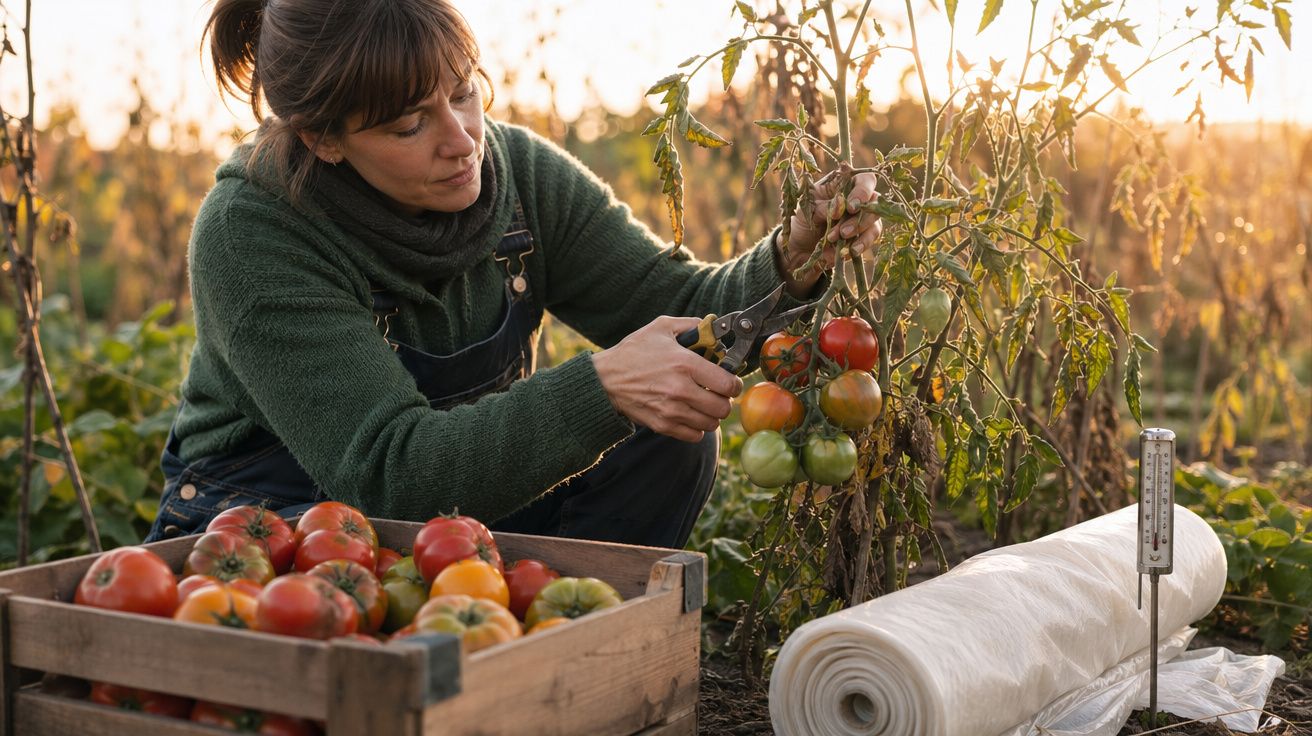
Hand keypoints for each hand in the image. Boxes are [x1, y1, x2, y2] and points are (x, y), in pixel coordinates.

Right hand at [592, 316, 743, 442]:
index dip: (734, 384)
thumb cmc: (633, 352)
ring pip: (711, 423)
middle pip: (723, 408)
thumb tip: (713, 328)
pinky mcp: (663, 425)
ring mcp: (672, 411)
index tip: (730, 381)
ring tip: (702, 404)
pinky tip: (689, 414)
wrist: (604, 379)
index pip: (729, 384)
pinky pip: (694, 435)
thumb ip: (691, 325)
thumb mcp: (661, 327)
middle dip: (724, 400)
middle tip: (716, 393)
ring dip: (711, 414)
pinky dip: (697, 427)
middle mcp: (681, 390)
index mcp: (685, 364)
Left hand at [775, 166, 882, 297]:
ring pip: (874, 223)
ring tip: (839, 242)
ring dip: (859, 234)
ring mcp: (863, 218)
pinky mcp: (863, 236)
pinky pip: (869, 239)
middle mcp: (858, 199)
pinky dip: (859, 246)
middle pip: (874, 203)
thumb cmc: (803, 220)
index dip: (863, 191)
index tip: (851, 207)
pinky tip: (848, 252)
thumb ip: (823, 207)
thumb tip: (839, 209)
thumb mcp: (807, 211)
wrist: (800, 247)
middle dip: (859, 219)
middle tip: (843, 232)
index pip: (864, 180)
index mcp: (844, 184)